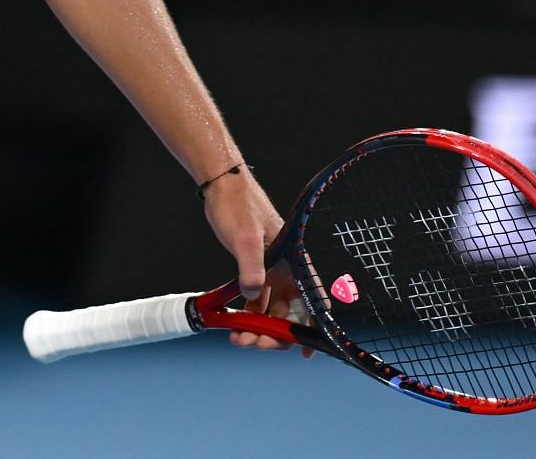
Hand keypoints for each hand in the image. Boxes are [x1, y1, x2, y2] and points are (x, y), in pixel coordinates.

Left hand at [202, 171, 308, 353]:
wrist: (220, 184)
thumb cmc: (237, 204)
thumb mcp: (245, 238)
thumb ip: (251, 268)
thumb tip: (252, 297)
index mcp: (295, 261)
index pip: (314, 300)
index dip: (314, 328)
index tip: (308, 351)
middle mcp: (287, 268)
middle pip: (291, 312)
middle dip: (276, 333)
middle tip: (255, 342)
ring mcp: (271, 269)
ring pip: (271, 309)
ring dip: (258, 327)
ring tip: (239, 338)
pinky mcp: (254, 267)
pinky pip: (255, 299)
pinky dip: (247, 314)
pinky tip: (234, 324)